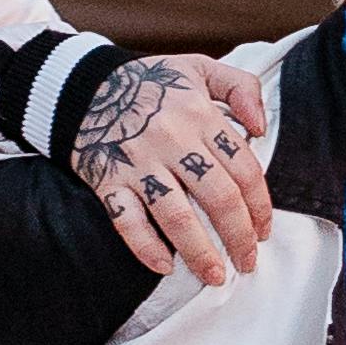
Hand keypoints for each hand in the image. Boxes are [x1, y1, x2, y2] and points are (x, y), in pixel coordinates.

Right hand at [72, 51, 275, 289]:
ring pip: (177, 216)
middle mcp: (172, 140)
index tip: (263, 230)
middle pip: (218, 198)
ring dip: (200, 252)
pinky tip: (164, 266)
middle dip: (239, 236)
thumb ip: (241, 88)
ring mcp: (138, 162)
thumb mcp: (201, 68)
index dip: (260, 205)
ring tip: (215, 276)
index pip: (243, 168)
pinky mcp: (108, 179)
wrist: (82, 84)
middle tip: (247, 262)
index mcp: (200, 115)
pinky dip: (145, 246)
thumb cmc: (148, 80)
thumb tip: (260, 127)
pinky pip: (126, 219)